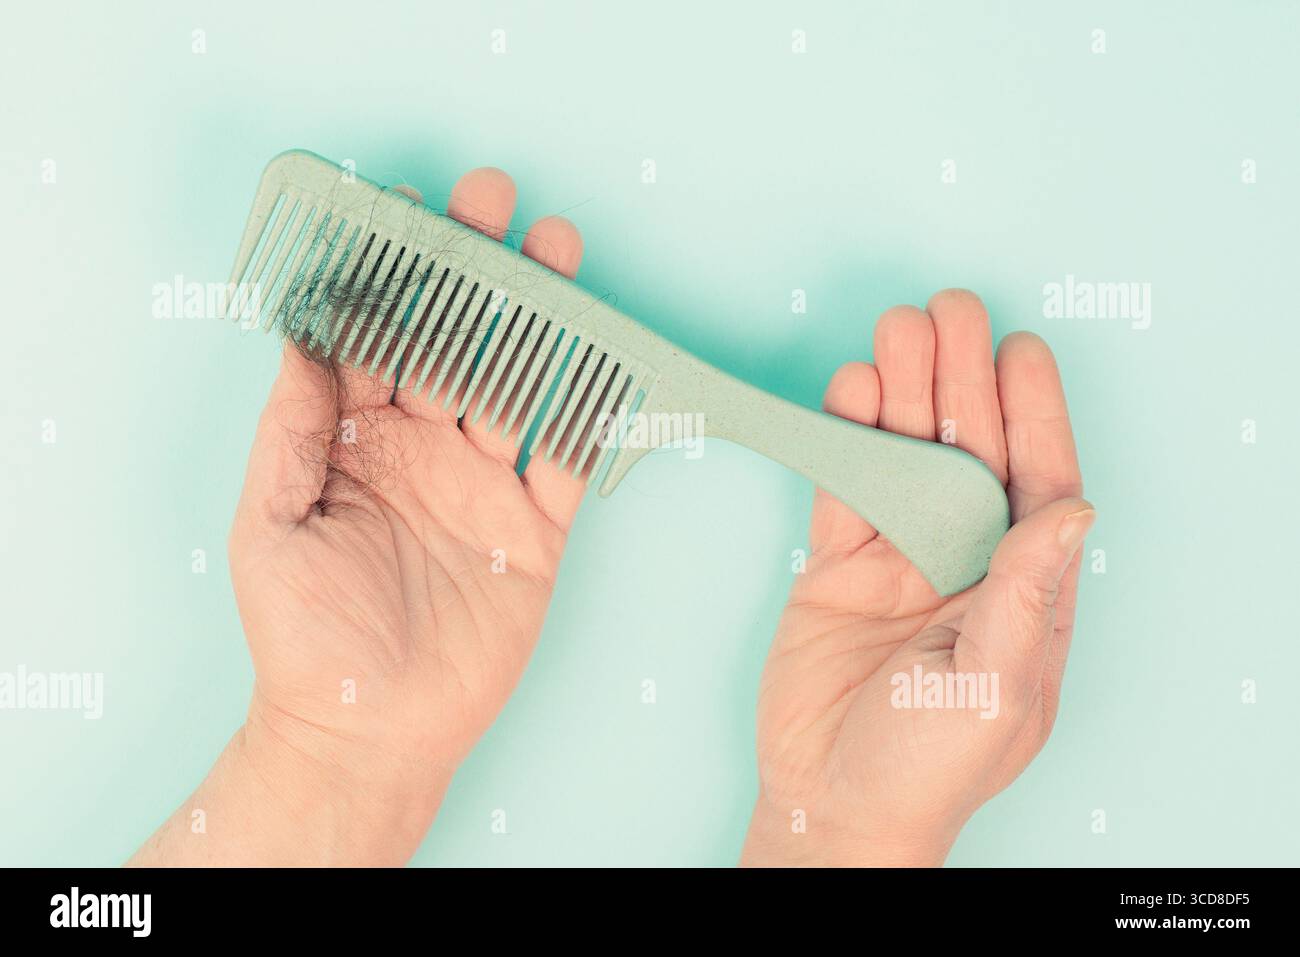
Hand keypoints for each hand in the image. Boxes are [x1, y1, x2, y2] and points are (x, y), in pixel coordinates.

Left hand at [133, 168, 587, 864]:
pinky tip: (605, 353)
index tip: (405, 210)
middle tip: (492, 203)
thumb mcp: (269, 526)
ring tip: (558, 249)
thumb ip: (290, 431)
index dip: (390, 274)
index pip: (376, 336)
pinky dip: (589, 409)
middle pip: (457, 341)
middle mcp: (423, 448)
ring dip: (542, 318)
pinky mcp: (536, 528)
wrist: (371, 732)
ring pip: (520, 382)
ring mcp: (484, 484)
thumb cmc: (305, 638)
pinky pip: (569, 459)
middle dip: (475, 271)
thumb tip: (300, 337)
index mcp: (353, 440)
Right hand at [741, 290, 1089, 866]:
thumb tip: (1075, 511)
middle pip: (966, 452)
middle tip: (947, 311)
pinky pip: (843, 487)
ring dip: (900, 393)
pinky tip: (848, 393)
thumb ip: (1027, 596)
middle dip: (960, 379)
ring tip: (895, 332)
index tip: (1021, 350)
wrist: (828, 802)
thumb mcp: (994, 687)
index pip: (1036, 482)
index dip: (1031, 413)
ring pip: (903, 456)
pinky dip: (842, 438)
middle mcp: (965, 561)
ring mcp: (899, 558)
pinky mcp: (838, 564)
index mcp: (1022, 590)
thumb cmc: (925, 769)